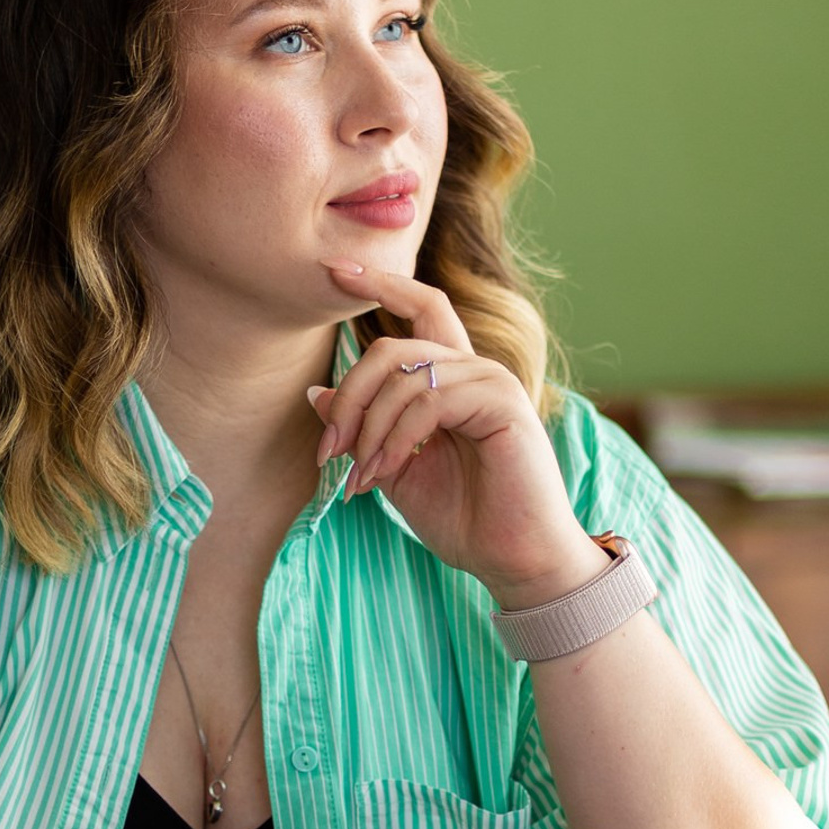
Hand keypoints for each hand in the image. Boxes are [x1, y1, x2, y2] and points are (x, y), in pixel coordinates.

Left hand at [307, 263, 607, 608]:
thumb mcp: (393, 467)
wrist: (512, 559)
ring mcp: (491, 382)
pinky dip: (394, 439)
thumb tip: (315, 392)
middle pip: (391, 346)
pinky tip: (387, 472)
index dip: (379, 282)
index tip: (333, 270)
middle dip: (348, 398)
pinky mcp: (502, 403)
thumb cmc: (463, 517)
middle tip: (328, 452)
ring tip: (360, 478)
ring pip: (403, 376)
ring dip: (367, 431)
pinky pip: (427, 402)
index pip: (420, 305)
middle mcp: (474, 369)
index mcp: (451, 378)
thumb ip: (361, 427)